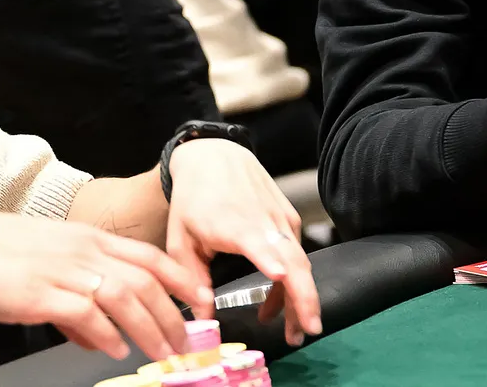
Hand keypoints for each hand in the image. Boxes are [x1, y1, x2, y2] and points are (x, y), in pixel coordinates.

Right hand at [0, 211, 203, 362]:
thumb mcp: (51, 269)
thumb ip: (79, 305)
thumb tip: (102, 340)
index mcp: (90, 240)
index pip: (149, 256)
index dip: (181, 278)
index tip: (203, 299)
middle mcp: (84, 251)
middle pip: (144, 280)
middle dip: (173, 313)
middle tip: (187, 342)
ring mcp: (64, 271)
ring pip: (124, 296)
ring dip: (149, 327)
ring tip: (163, 352)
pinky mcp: (40, 293)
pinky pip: (84, 313)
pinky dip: (106, 333)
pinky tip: (117, 349)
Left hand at [166, 140, 322, 346]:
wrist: (214, 156)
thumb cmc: (193, 199)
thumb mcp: (179, 240)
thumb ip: (191, 280)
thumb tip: (201, 320)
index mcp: (236, 226)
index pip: (261, 243)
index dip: (273, 260)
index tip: (281, 276)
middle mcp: (266, 221)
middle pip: (296, 261)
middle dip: (304, 298)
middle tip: (307, 330)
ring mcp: (282, 219)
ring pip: (301, 261)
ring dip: (300, 296)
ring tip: (292, 328)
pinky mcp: (289, 218)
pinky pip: (296, 252)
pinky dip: (291, 278)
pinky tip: (276, 298)